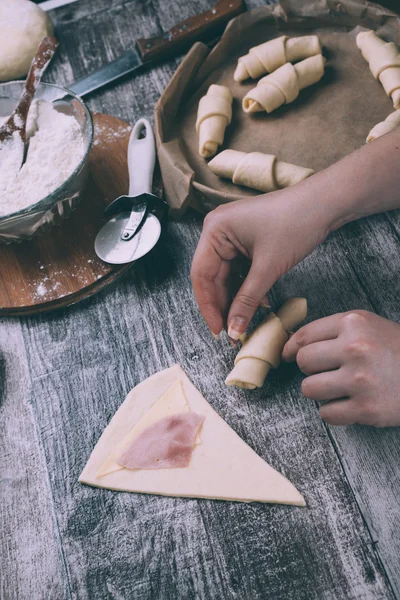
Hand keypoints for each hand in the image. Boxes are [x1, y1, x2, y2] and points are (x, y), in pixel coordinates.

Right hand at [191, 186, 331, 338]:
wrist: (324, 203)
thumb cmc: (296, 223)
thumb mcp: (268, 267)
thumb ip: (247, 300)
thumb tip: (233, 329)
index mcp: (214, 230)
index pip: (201, 275)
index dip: (208, 306)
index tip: (218, 331)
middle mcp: (218, 231)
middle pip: (212, 277)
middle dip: (223, 305)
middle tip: (232, 333)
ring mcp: (232, 235)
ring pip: (227, 276)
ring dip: (236, 299)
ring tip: (245, 323)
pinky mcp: (246, 240)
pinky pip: (239, 270)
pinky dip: (247, 288)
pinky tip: (258, 304)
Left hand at [283, 310, 399, 426]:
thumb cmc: (397, 350)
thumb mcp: (369, 326)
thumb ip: (334, 331)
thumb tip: (292, 345)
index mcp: (354, 323)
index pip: (304, 336)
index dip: (290, 348)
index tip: (286, 356)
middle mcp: (355, 348)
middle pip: (302, 361)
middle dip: (310, 369)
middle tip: (326, 372)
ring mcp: (360, 379)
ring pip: (309, 389)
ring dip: (319, 392)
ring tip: (338, 389)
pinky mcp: (366, 408)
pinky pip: (326, 414)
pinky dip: (333, 413)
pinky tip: (349, 405)